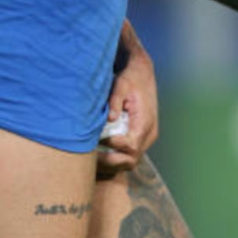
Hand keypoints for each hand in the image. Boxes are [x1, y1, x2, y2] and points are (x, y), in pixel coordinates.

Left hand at [98, 43, 158, 167]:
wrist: (142, 73)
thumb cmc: (130, 78)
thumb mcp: (121, 84)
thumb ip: (115, 100)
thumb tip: (110, 118)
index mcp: (145, 123)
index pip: (129, 146)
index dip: (111, 146)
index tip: (94, 140)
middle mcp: (149, 134)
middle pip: (130, 160)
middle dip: (109, 162)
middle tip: (88, 157)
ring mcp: (147, 139)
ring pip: (130, 162)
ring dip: (111, 164)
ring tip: (91, 158)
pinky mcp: (141, 139)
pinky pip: (129, 156)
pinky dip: (115, 159)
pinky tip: (99, 153)